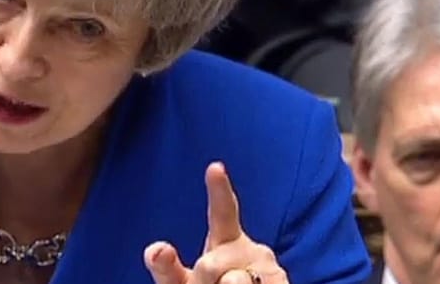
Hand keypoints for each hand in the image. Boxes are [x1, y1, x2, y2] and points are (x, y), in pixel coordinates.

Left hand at [144, 163, 288, 283]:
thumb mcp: (180, 283)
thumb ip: (166, 268)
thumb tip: (156, 249)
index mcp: (224, 241)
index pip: (221, 213)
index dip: (219, 190)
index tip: (215, 167)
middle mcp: (249, 249)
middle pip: (209, 266)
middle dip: (202, 283)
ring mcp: (269, 268)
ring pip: (232, 283)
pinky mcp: (282, 282)